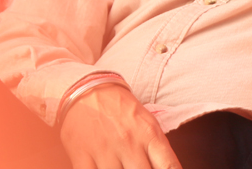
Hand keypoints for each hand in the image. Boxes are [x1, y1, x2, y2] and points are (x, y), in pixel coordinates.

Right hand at [58, 83, 181, 168]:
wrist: (89, 90)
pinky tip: (102, 167)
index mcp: (149, 134)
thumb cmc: (122, 110)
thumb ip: (159, 151)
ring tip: (119, 164)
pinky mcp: (82, 155)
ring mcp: (105, 150)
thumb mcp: (148, 124)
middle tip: (136, 166)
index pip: (169, 166)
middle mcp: (129, 142)